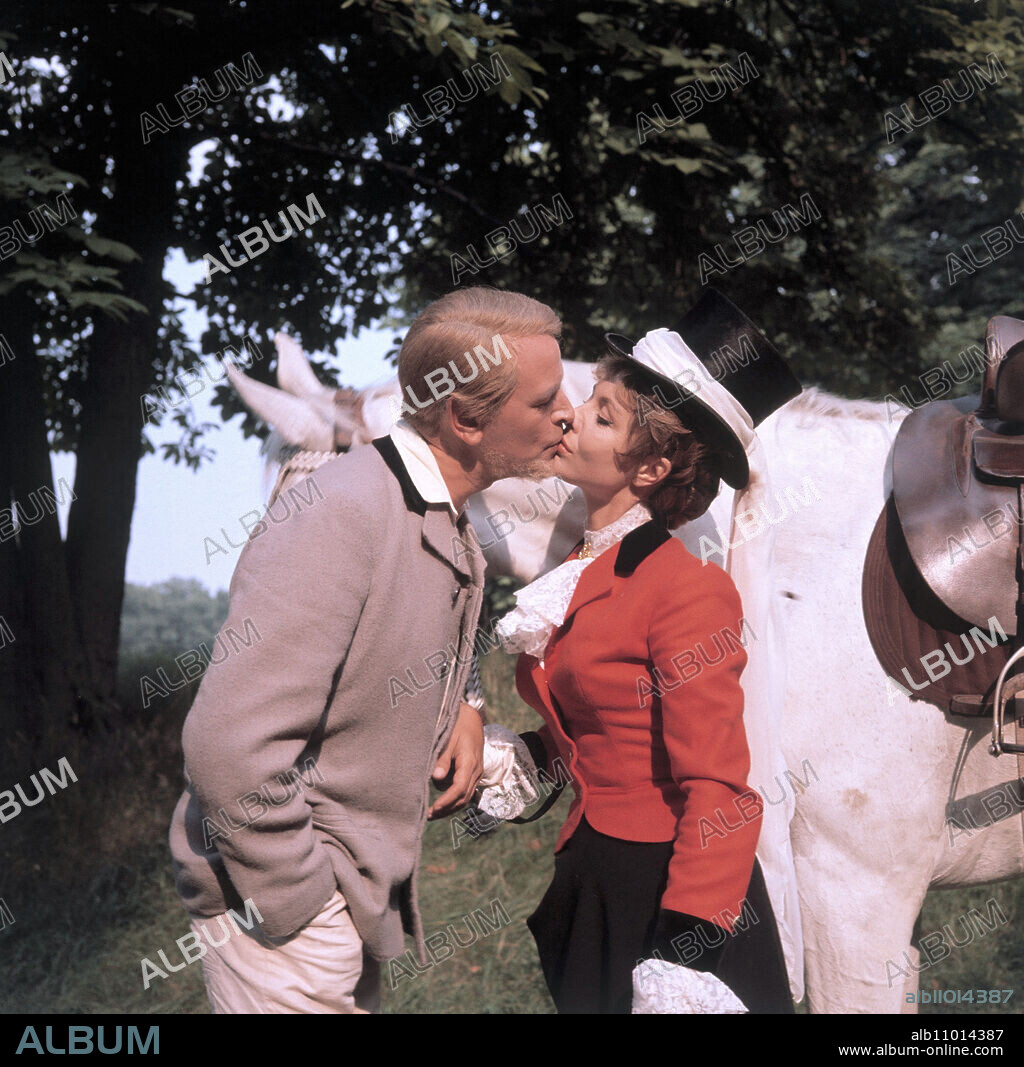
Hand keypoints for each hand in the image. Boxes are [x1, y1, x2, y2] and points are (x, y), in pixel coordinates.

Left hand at [428, 701, 483, 818]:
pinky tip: (440, 801)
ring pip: (465, 797)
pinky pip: (465, 791)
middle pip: (463, 798)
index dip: (446, 800)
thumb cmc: (457, 726)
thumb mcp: (447, 740)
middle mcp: (476, 771)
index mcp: (470, 762)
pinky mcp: (473, 773)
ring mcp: (476, 773)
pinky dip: (453, 798)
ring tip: (431, 811)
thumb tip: (436, 778)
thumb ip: (443, 760)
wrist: (471, 718)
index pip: (459, 788)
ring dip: (449, 806)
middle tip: (428, 816)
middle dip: (447, 809)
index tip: (433, 808)